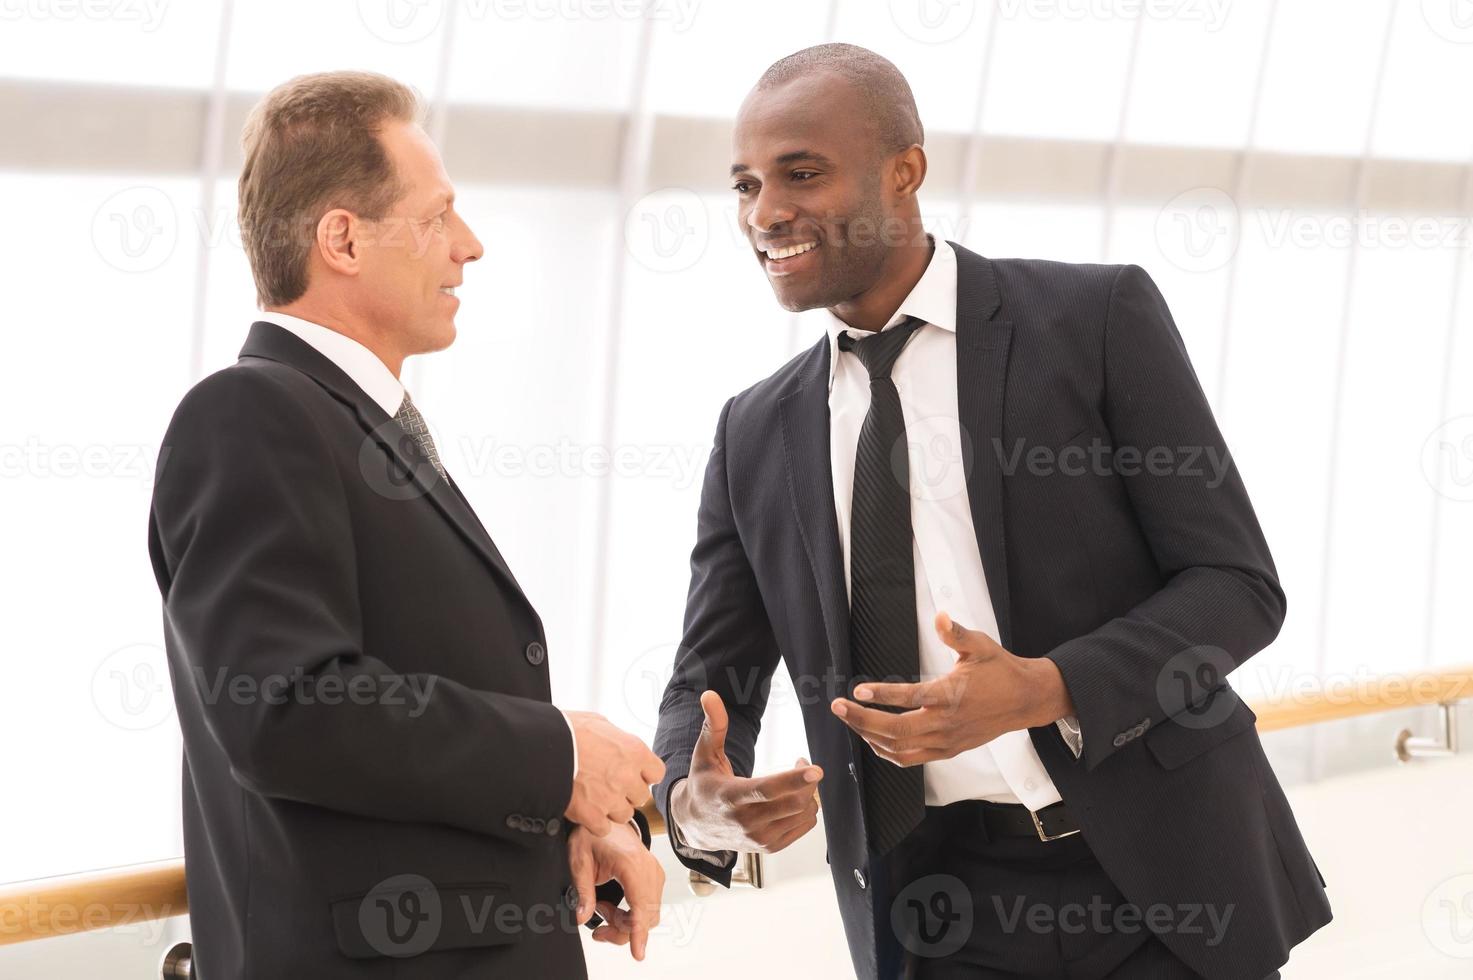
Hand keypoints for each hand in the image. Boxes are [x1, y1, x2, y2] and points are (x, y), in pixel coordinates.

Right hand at [564, 712, 665, 836]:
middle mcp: (627, 777)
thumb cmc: (567, 731)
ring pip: (625, 815)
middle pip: (640, 796)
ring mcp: (611, 798)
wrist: (542, 749)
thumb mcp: (598, 723)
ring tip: (595, 798)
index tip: (634, 775)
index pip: (657, 773)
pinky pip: (604, 828)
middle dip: (627, 793)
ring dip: (612, 809)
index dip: (644, 775)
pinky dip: (595, 823)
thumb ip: (616, 738)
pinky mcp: (592, 815)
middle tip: (609, 786)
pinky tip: (585, 811)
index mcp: (634, 751)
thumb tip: (618, 743)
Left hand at [567, 822, 664, 960]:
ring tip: (602, 911)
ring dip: (625, 922)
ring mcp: (654, 872)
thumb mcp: (579, 861)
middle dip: (622, 930)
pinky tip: (612, 906)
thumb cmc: (593, 834)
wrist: (606, 818)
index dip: (637, 932)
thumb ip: (582, 891)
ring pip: (648, 914)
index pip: (639, 906)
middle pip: (645, 916)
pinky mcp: (653, 876)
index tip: (638, 952)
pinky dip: (631, 913)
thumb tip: (582, 917)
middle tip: (599, 930)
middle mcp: (648, 869)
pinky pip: (648, 905)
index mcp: (631, 864)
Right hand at [670, 690, 821, 852]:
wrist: (696, 825)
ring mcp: (759, 838)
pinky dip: (807, 809)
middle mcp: (746, 821)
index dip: (793, 779)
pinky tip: (795, 797)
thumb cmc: (703, 784)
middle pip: (794, 802)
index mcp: (731, 797)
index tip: (815, 768)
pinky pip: (805, 826)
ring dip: (809, 792)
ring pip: (803, 814)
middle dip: (807, 779)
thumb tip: (709, 694)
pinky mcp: (770, 847)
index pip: (767, 790)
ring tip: (798, 779)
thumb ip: (713, 725)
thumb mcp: (704, 754)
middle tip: (802, 762)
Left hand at [830, 612, 1074, 766]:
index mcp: (951, 695)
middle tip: (838, 707)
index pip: (910, 698)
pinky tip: (873, 740)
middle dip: (862, 719)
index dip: (882, 695)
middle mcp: (946, 723)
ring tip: (849, 719)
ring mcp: (946, 741)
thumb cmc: (1000, 671)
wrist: (1025, 700)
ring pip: (900, 748)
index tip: (857, 690)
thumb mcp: (980, 645)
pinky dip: (887, 752)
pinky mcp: (948, 750)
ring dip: (870, 736)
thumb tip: (940, 617)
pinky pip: (911, 758)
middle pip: (896, 730)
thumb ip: (956, 633)